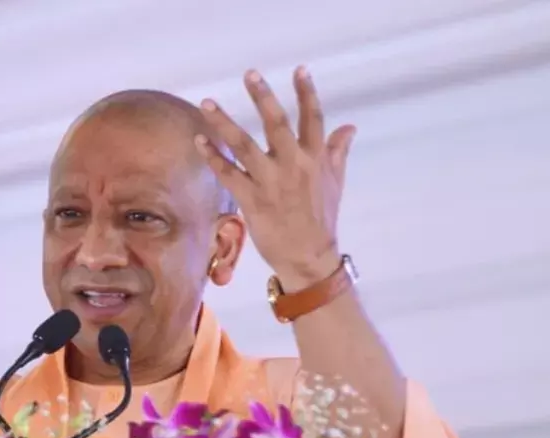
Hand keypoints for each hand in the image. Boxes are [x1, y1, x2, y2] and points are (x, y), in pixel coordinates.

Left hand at [196, 66, 355, 289]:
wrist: (309, 256)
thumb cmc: (321, 218)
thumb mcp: (335, 182)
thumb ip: (337, 151)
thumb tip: (349, 127)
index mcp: (315, 159)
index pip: (313, 119)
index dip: (307, 93)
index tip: (299, 70)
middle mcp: (293, 165)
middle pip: (276, 124)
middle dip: (263, 97)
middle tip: (250, 74)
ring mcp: (271, 182)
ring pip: (244, 145)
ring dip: (223, 122)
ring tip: (207, 102)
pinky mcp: (252, 199)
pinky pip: (229, 173)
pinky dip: (213, 157)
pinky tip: (199, 140)